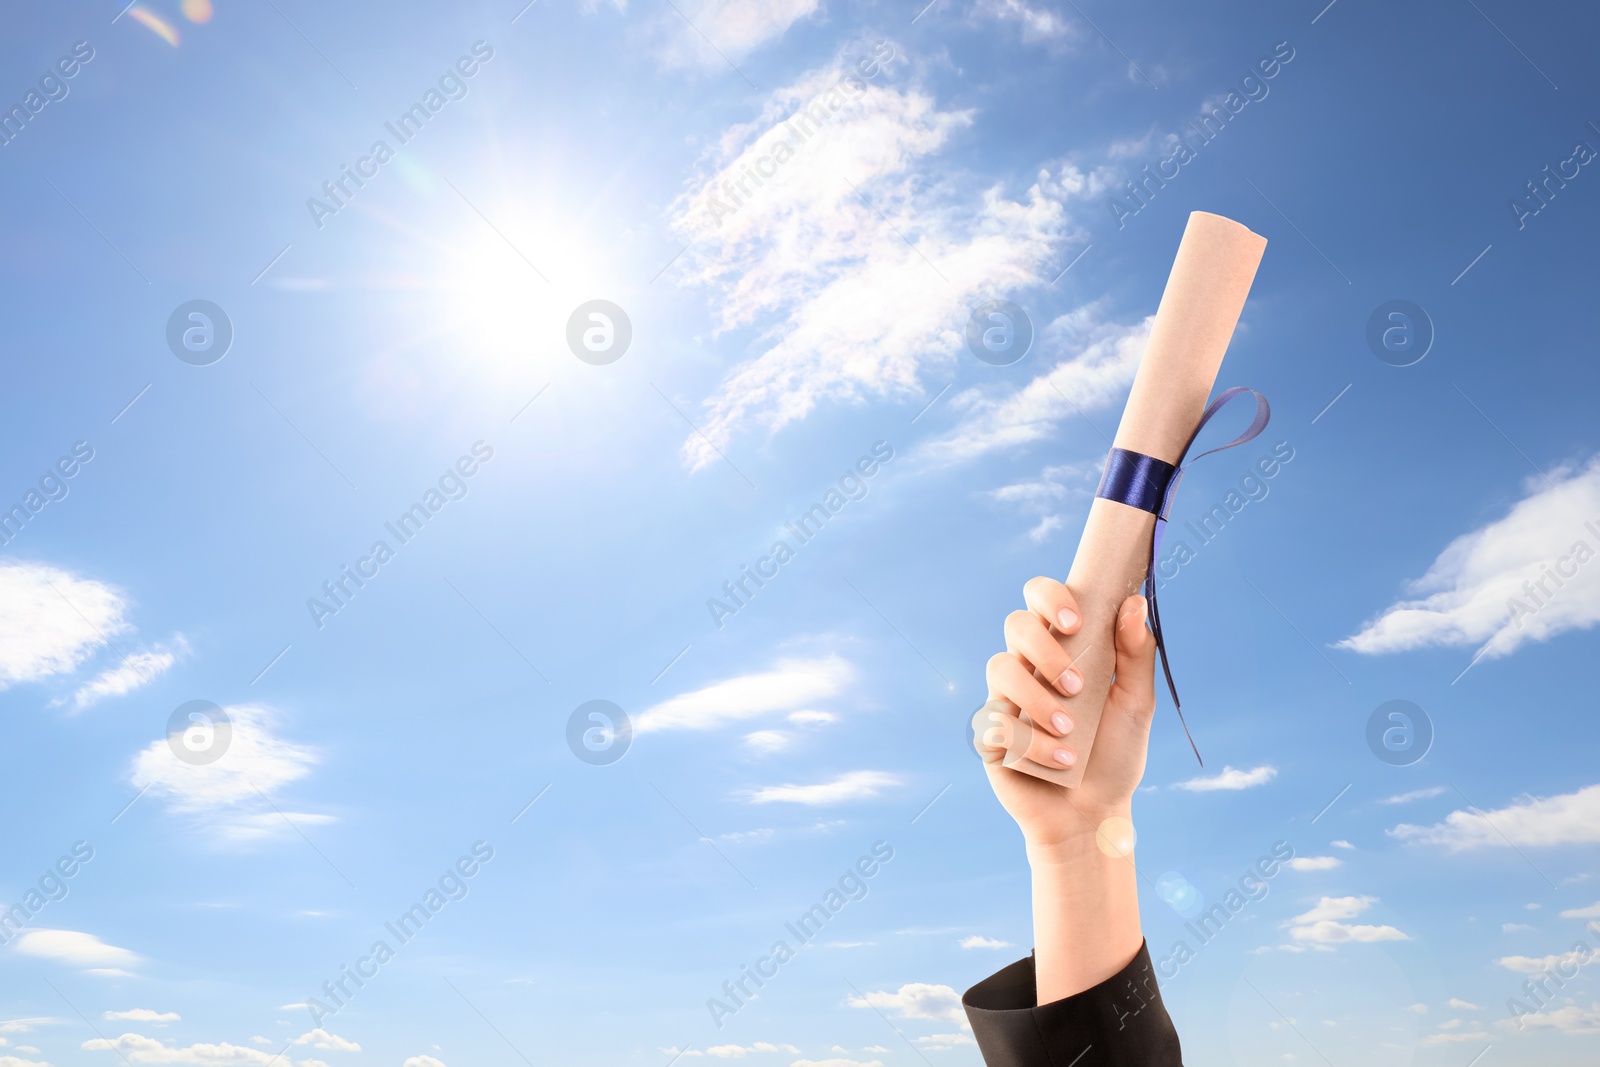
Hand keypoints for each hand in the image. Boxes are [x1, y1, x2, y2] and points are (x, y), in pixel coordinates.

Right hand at [972, 578, 1158, 853]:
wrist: (1093, 816)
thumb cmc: (1115, 756)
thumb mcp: (1136, 705)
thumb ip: (1136, 655)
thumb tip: (1134, 602)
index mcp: (1063, 649)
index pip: (1042, 599)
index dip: (1050, 597)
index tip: (1075, 621)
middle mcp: (1030, 667)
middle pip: (1016, 625)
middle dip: (1045, 649)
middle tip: (1076, 685)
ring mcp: (1006, 699)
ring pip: (1000, 668)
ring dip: (1037, 698)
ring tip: (1070, 730)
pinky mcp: (990, 735)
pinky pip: (993, 722)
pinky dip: (1031, 742)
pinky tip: (1060, 761)